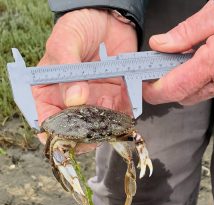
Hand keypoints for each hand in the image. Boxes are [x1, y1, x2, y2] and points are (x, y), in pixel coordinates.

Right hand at [33, 9, 136, 125]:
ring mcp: (96, 98)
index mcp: (51, 90)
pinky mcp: (116, 94)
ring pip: (101, 124)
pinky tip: (126, 106)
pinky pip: (121, 111)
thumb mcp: (65, 41)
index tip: (69, 137)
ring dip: (108, 124)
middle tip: (97, 130)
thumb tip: (74, 99)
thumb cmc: (79, 26)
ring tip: (112, 111)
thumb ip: (67, 69)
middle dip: (87, 132)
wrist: (108, 17)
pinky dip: (125, 113)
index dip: (57, 133)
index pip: (48, 119)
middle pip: (77, 128)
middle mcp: (73, 99)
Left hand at [143, 0, 213, 104]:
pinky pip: (209, 93)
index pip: (177, 86)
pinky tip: (201, 69)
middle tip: (160, 70)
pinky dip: (198, 85)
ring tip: (184, 64)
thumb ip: (184, 32)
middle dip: (167, 86)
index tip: (143, 85)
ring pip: (195, 96)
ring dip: (183, 85)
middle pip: (183, 96)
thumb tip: (160, 45)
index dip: (155, 90)